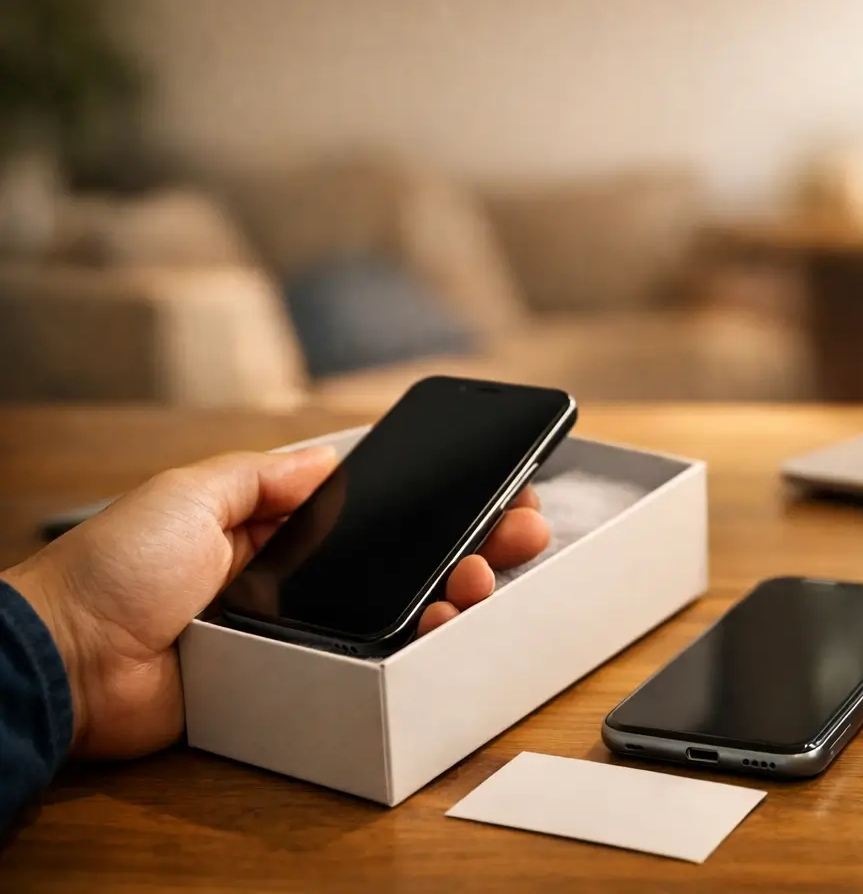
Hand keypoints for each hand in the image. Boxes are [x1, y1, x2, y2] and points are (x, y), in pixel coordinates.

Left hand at [1, 446, 550, 758]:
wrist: (70, 661)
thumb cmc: (112, 570)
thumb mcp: (189, 493)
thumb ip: (263, 477)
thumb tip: (330, 457)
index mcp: (262, 527)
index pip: (362, 507)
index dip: (422, 499)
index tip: (479, 486)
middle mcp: (287, 577)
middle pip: (394, 558)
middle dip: (462, 541)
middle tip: (518, 529)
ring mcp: (296, 630)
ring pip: (391, 609)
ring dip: (450, 589)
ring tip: (487, 572)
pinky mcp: (293, 678)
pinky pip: (364, 662)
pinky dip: (411, 645)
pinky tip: (444, 620)